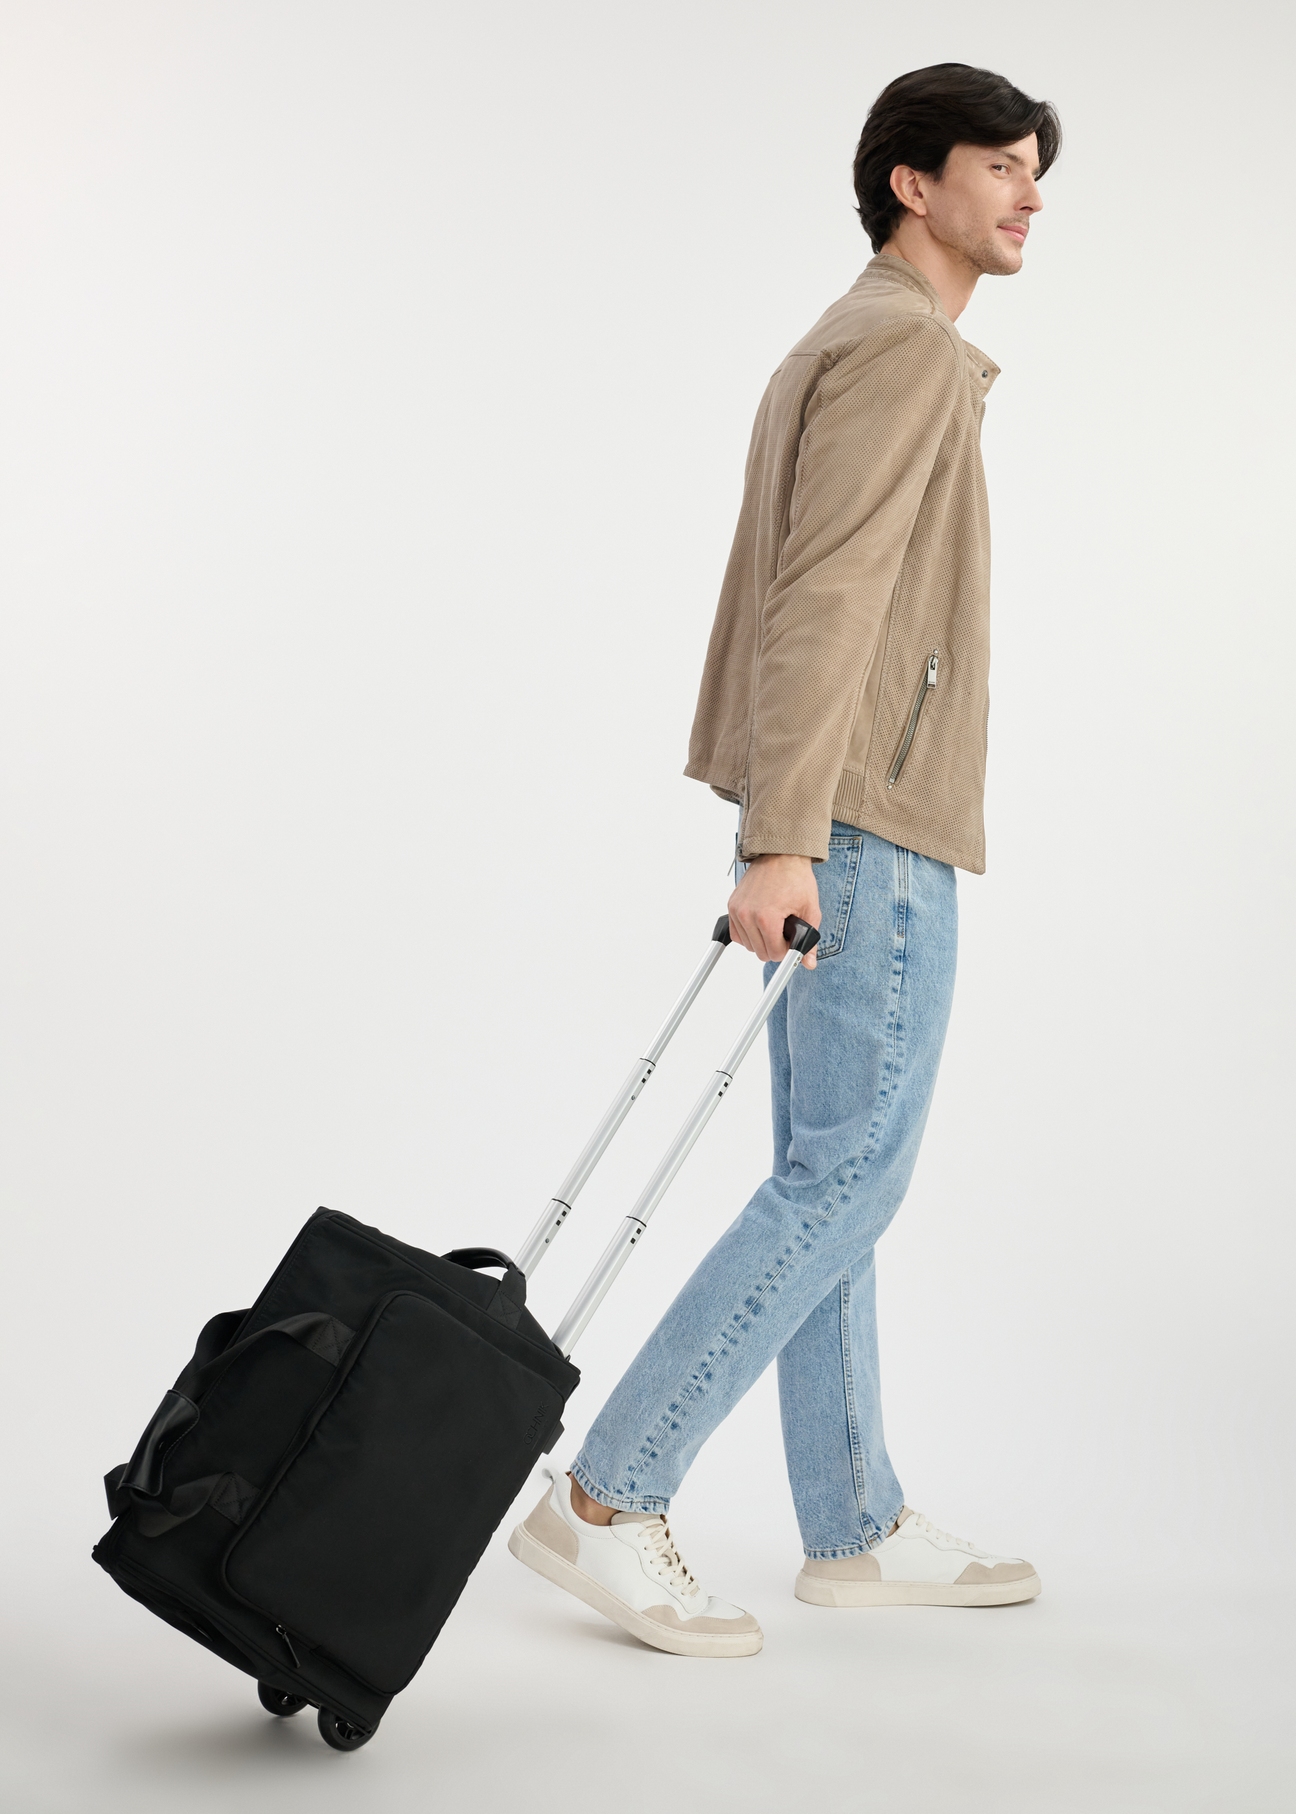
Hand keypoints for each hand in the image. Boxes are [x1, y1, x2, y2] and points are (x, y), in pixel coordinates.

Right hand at [727, 853, 819, 969]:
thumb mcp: (810, 910)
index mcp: (767, 917)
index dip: (788, 951)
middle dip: (775, 947)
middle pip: (760, 952)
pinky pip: (736, 934)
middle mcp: (748, 914)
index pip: (774, 953)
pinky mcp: (732, 906)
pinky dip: (748, 934)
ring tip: (774, 924)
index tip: (793, 942)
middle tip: (786, 932)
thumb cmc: (796, 878)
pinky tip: (761, 925)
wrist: (780, 855)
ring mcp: (737, 910)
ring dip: (761, 941)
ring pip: (748, 945)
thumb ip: (809, 941)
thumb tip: (808, 963)